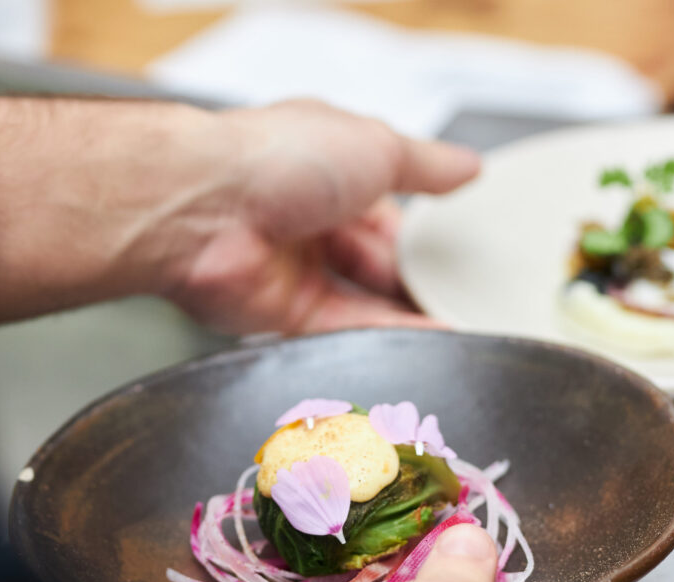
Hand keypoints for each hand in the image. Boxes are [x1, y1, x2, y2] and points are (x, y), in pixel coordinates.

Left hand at [0, 97, 477, 331]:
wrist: (206, 210)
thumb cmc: (276, 160)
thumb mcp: (375, 146)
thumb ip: (425, 166)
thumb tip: (467, 168)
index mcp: (329, 170)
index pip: (389, 207)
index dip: (424, 231)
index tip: (461, 254)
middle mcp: (310, 220)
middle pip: (377, 260)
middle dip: (417, 278)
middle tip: (463, 296)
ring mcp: (296, 269)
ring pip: (365, 300)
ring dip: (408, 314)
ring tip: (457, 326)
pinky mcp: (285, 315)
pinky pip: (346, 330)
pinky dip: (386, 337)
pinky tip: (426, 342)